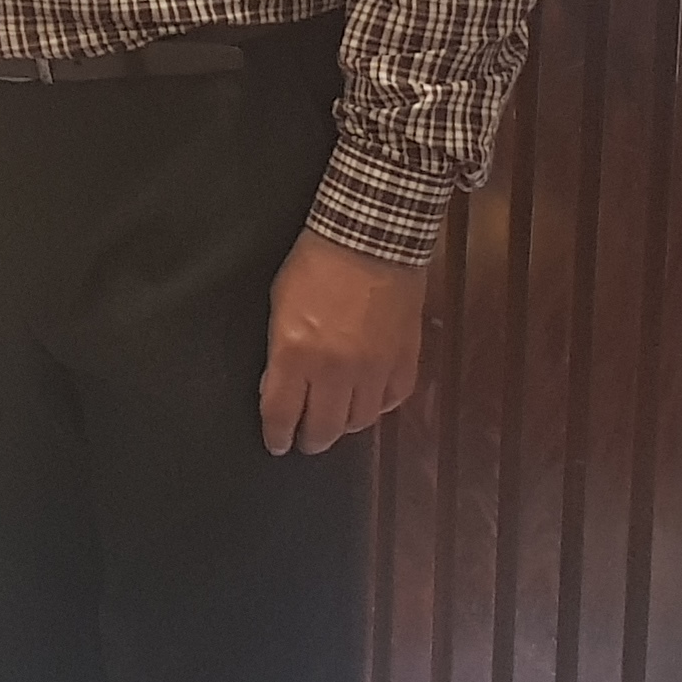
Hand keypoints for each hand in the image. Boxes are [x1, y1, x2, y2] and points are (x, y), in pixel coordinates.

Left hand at [258, 230, 426, 454]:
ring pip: (360, 422)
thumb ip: (280, 352)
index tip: (277, 443)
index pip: (282, 414)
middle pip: (323, 429)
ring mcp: (373, 368)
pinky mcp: (404, 359)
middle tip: (305, 440)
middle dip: (310, 440)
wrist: (370, 238)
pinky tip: (369, 398)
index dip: (278, 435)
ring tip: (336, 420)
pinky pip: (392, 400)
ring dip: (344, 425)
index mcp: (296, 354)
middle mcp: (335, 370)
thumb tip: (279, 386)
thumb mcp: (280, 305)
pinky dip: (379, 404)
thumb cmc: (316, 262)